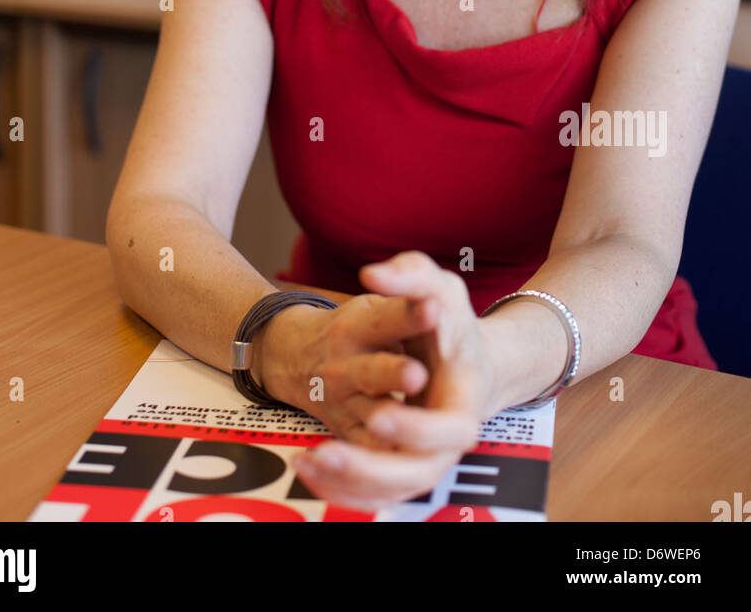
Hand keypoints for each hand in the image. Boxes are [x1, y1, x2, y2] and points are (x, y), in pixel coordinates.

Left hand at [290, 251, 493, 510]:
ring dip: (348, 482)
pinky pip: (370, 493)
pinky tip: (306, 466)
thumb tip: (374, 274)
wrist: (457, 361)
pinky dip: (340, 488)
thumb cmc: (448, 322)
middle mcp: (444, 439)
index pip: (451, 430)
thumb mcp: (439, 288)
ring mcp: (420, 456)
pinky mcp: (395, 466)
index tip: (380, 416)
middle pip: (417, 473)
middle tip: (331, 451)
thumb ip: (412, 277)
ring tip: (309, 460)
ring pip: (388, 490)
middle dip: (373, 469)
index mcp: (462, 399)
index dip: (416, 430)